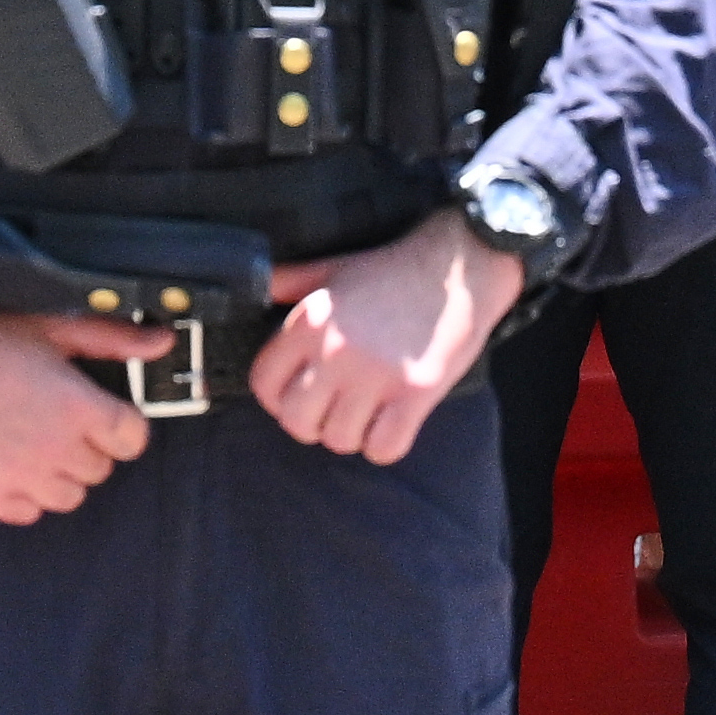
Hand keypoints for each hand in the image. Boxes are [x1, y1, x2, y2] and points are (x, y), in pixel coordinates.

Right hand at [0, 304, 173, 524]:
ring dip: (58, 472)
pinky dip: (24, 493)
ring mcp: (21, 477)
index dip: (120, 424)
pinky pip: (28, 512)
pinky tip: (10, 460)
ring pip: (68, 495)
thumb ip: (115, 339)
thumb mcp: (56, 327)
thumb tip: (162, 341)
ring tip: (32, 437)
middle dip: (87, 444)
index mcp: (80, 408)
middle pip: (101, 467)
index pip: (133, 440)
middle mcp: (56, 449)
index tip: (101, 413)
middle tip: (55, 416)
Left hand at [252, 208, 524, 465]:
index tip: (298, 395)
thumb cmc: (393, 271)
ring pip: (339, 439)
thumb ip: (291, 281)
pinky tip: (392, 422)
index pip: (264, 385)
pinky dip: (384, 445)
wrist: (458, 267)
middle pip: (296, 421)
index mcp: (309, 322)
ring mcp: (376, 374)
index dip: (277, 398)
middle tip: (333, 410)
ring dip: (351, 433)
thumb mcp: (334, 269)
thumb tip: (258, 286)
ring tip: (366, 412)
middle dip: (311, 423)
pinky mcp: (415, 392)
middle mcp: (336, 351)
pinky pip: (383, 447)